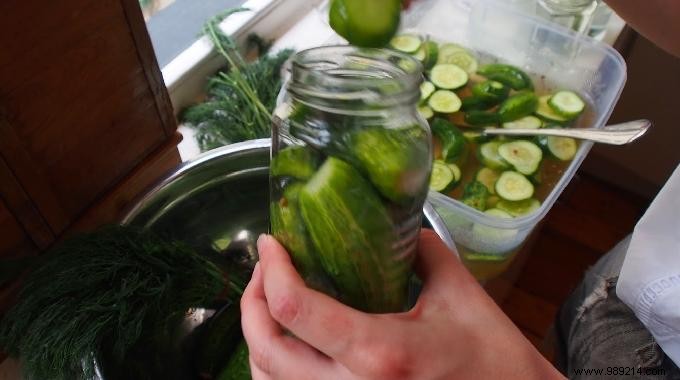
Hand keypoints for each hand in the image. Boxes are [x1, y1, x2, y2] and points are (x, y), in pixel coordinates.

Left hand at [241, 230, 563, 379]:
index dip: (270, 269)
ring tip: (268, 303)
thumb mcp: (459, 293)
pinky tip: (288, 345)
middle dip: (249, 302)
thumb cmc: (494, 357)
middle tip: (262, 269)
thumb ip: (420, 251)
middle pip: (265, 348)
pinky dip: (275, 370)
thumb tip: (394, 225)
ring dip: (257, 338)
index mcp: (378, 352)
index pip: (294, 307)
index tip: (270, 244)